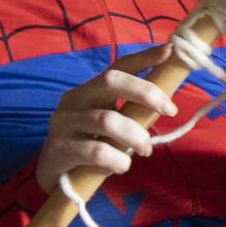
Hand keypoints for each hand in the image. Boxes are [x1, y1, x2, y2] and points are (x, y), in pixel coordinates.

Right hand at [36, 69, 174, 194]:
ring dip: (136, 136)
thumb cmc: (90, 148)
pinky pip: (97, 151)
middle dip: (146, 92)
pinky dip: (118, 160)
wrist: (55, 176)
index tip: (169, 50)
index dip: (143, 58)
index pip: (117, 67)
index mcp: (89, 91)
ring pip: (107, 120)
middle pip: (110, 82)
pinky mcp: (59, 148)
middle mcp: (74, 100)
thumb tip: (166, 105)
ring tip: (146, 151)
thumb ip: (131, 114)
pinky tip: (121, 166)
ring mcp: (64, 122)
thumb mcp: (112, 127)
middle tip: (171, 111)